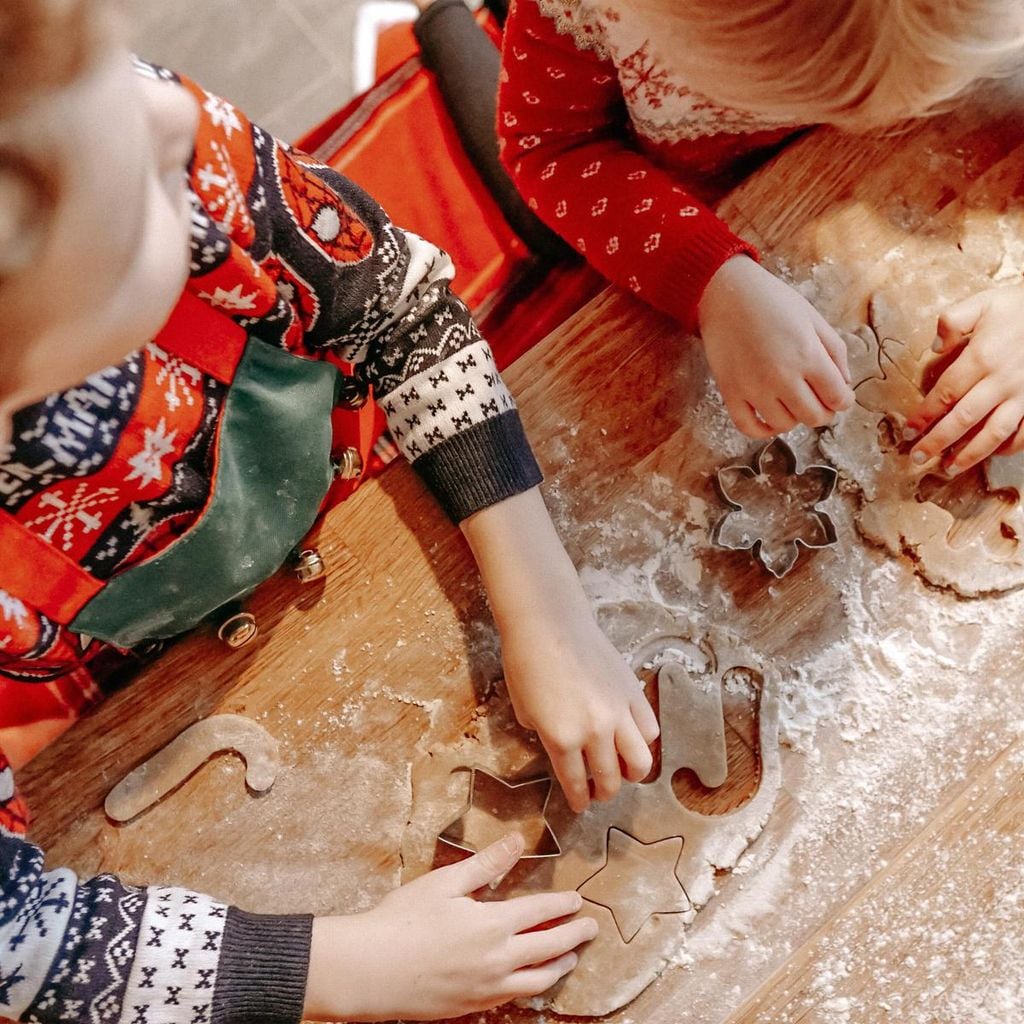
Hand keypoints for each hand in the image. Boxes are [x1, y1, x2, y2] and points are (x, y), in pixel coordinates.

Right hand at [304, 833, 595, 1020]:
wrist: (370, 971)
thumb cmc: (403, 921)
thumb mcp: (446, 883)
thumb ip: (486, 864)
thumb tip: (517, 840)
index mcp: (493, 925)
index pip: (540, 912)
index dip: (562, 905)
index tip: (577, 900)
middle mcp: (497, 961)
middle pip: (548, 948)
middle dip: (573, 937)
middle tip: (590, 929)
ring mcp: (486, 989)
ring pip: (536, 981)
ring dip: (558, 967)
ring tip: (569, 959)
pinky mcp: (471, 1007)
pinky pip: (513, 998)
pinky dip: (531, 987)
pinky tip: (529, 980)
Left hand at [501, 605, 659, 813]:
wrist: (549, 623)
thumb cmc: (526, 662)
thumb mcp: (524, 709)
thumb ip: (543, 735)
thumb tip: (559, 746)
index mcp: (562, 739)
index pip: (576, 783)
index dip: (578, 799)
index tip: (580, 805)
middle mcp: (595, 732)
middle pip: (610, 779)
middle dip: (604, 792)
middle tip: (599, 792)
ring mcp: (619, 712)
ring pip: (641, 762)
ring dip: (632, 774)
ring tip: (624, 772)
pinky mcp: (633, 692)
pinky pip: (649, 729)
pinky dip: (644, 741)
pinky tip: (633, 739)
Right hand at [697, 256, 853, 436]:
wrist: (727, 294)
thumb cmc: (772, 301)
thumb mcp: (814, 318)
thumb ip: (835, 352)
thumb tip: (843, 384)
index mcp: (809, 356)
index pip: (837, 398)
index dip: (843, 400)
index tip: (839, 395)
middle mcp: (782, 377)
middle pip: (814, 417)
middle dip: (823, 412)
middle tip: (819, 402)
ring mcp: (754, 388)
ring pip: (784, 425)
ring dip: (794, 418)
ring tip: (792, 403)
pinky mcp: (731, 392)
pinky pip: (748, 427)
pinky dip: (762, 430)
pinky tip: (770, 419)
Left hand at [906, 283, 1023, 473]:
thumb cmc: (1021, 307)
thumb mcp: (984, 302)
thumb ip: (953, 321)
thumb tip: (934, 348)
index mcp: (982, 358)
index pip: (945, 394)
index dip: (924, 415)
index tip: (908, 431)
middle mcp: (1002, 381)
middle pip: (963, 419)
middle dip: (937, 442)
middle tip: (917, 457)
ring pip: (993, 433)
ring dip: (969, 454)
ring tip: (949, 468)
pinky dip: (1008, 447)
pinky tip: (991, 453)